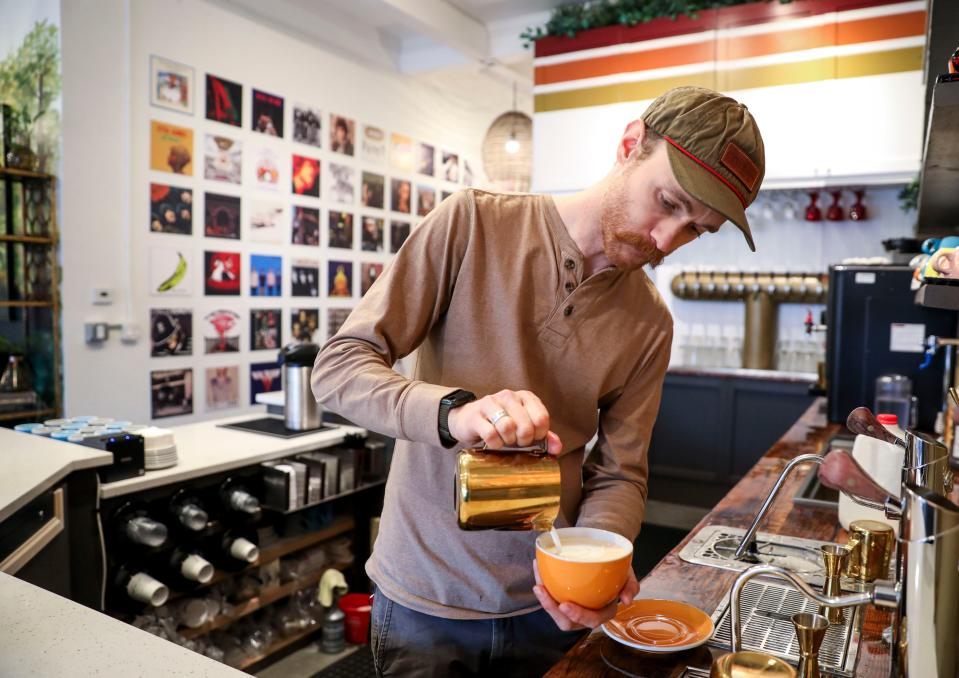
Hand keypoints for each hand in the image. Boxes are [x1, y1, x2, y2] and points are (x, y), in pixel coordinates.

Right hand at [447, 389, 562, 454]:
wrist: (466, 419)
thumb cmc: (500, 424)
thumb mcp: (523, 427)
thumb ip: (543, 436)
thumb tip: (558, 448)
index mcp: (525, 397)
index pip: (541, 418)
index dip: (539, 435)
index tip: (532, 439)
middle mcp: (509, 396)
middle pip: (526, 425)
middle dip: (524, 440)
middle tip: (517, 443)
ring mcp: (490, 403)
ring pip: (508, 427)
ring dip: (508, 441)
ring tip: (505, 441)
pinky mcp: (475, 415)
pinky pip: (490, 434)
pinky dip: (494, 444)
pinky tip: (493, 443)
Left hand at [532, 558, 639, 630]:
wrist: (606, 556)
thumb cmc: (617, 569)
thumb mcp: (627, 575)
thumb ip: (630, 586)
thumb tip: (626, 600)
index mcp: (602, 611)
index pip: (591, 620)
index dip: (578, 616)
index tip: (565, 605)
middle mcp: (585, 613)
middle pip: (567, 621)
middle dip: (552, 610)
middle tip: (542, 591)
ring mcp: (572, 606)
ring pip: (554, 611)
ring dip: (543, 599)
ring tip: (538, 583)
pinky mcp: (561, 596)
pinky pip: (550, 595)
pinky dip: (542, 582)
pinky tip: (537, 566)